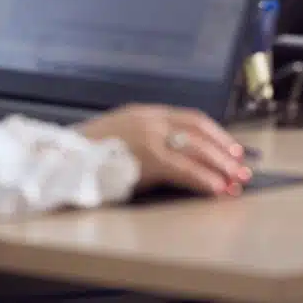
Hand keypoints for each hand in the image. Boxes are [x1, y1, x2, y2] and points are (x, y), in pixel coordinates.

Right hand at [78, 104, 250, 195]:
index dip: (216, 135)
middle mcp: (150, 119)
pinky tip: (215, 190)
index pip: (191, 119)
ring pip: (196, 148)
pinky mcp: (146, 157)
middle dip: (225, 150)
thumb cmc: (86, 156)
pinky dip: (203, 179)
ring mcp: (149, 136)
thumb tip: (176, 159)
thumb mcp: (120, 137)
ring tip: (235, 182)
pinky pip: (183, 168)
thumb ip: (146, 141)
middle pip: (199, 130)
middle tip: (242, 167)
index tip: (233, 149)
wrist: (60, 159)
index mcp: (145, 113)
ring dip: (220, 166)